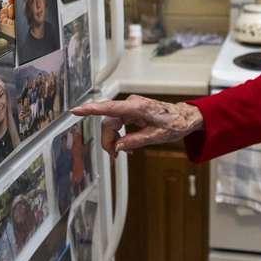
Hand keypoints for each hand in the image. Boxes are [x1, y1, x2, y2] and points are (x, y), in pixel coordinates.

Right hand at [71, 95, 203, 154]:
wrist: (185, 117)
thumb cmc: (175, 123)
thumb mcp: (157, 136)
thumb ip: (136, 141)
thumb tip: (118, 146)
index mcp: (138, 107)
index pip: (110, 108)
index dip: (91, 109)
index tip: (76, 110)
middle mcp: (132, 104)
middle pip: (109, 122)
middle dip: (109, 140)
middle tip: (115, 156)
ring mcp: (131, 106)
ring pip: (112, 123)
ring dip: (114, 139)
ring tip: (122, 153)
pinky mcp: (132, 110)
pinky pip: (118, 122)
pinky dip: (119, 134)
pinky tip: (124, 145)